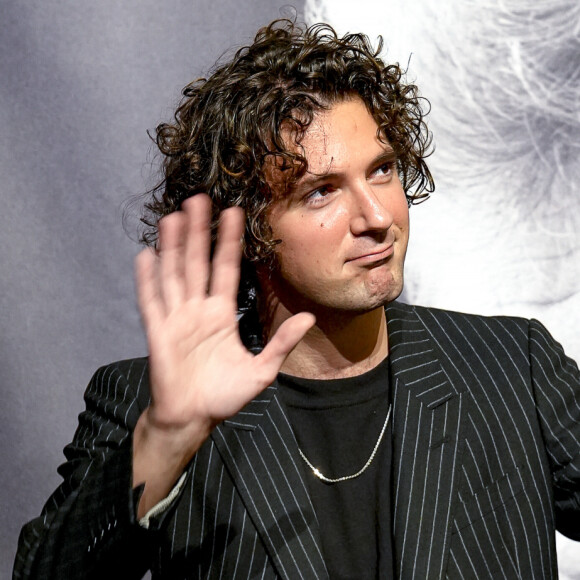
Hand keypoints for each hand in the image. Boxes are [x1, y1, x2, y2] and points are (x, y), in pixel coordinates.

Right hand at [132, 195, 313, 513]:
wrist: (191, 418)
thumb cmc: (224, 396)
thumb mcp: (261, 371)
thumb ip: (281, 343)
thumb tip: (309, 317)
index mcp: (222, 315)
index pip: (226, 270)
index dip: (229, 242)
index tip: (233, 214)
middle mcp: (199, 310)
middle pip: (198, 263)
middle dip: (199, 232)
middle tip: (199, 199)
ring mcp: (176, 318)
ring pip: (174, 274)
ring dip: (173, 247)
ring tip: (173, 217)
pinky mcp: (158, 332)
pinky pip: (151, 302)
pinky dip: (146, 280)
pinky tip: (145, 255)